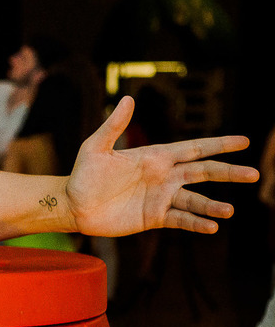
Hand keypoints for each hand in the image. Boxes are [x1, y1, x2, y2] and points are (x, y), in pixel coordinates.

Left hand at [66, 96, 258, 236]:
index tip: (243, 141)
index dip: (218, 145)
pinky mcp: (153, 217)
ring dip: (212, 205)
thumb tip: (127, 99)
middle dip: (228, 173)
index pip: (194, 149)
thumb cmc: (83, 174)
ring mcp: (160, 198)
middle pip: (204, 173)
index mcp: (156, 157)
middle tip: (254, 174)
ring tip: (229, 211)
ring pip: (195, 200)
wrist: (73, 205)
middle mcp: (164, 176)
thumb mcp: (96, 147)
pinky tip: (211, 227)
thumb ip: (114, 126)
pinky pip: (179, 219)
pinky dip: (195, 223)